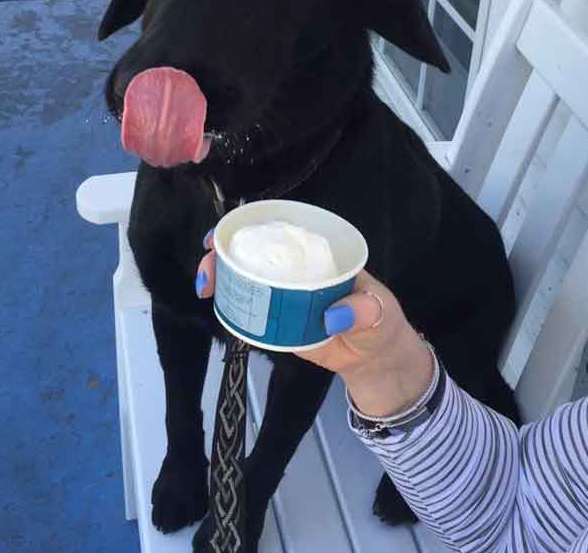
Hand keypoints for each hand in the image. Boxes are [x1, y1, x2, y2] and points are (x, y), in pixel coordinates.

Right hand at [195, 237, 432, 417]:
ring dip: (222, 278)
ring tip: (207, 287)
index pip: (283, 230)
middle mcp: (298, 268)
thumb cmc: (380, 322)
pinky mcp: (278, 322)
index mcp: (322, 253)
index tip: (225, 234)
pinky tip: (217, 307)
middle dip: (226, 253)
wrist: (375, 360)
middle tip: (210, 268)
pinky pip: (251, 310)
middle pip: (255, 252)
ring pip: (247, 279)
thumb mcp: (379, 311)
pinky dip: (232, 306)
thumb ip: (362, 311)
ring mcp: (285, 294)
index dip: (251, 226)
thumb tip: (333, 316)